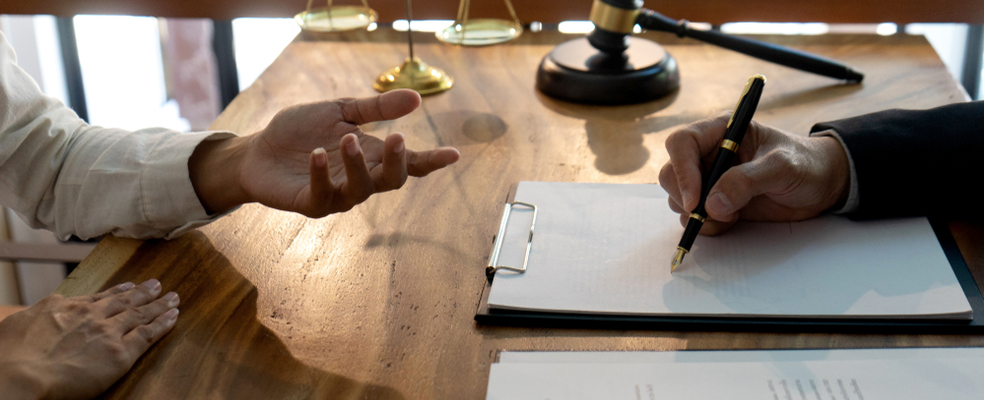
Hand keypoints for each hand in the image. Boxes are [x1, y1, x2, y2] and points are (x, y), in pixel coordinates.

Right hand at [0, 280, 178, 399]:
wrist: (19, 375)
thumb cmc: (9, 357)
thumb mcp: (17, 325)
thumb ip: (35, 318)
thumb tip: (34, 318)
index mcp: (63, 307)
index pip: (96, 298)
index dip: (115, 291)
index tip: (127, 286)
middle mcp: (89, 315)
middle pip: (122, 301)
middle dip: (141, 293)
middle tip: (157, 285)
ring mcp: (107, 331)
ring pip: (139, 314)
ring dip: (158, 304)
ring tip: (172, 297)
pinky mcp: (120, 352)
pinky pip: (148, 334)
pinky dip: (163, 323)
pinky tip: (173, 316)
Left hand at [189, 89, 460, 216]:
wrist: (258, 151)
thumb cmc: (301, 132)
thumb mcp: (339, 111)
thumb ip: (376, 108)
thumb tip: (417, 99)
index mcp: (372, 156)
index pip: (409, 163)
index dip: (431, 161)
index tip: (453, 154)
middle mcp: (360, 179)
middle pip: (391, 180)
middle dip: (397, 162)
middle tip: (396, 137)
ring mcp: (337, 195)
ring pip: (360, 189)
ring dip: (357, 165)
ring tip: (345, 139)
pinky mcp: (311, 204)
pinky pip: (323, 195)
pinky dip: (322, 174)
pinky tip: (317, 154)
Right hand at [658, 113, 850, 234]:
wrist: (822, 186)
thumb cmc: (806, 164)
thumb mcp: (782, 166)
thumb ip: (747, 181)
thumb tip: (713, 204)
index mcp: (721, 132)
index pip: (682, 143)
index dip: (682, 170)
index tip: (695, 199)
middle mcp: (710, 155)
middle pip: (671, 173)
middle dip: (684, 196)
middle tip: (707, 214)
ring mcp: (711, 181)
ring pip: (678, 198)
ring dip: (696, 214)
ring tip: (732, 216)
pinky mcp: (716, 204)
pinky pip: (694, 218)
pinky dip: (707, 226)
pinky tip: (733, 221)